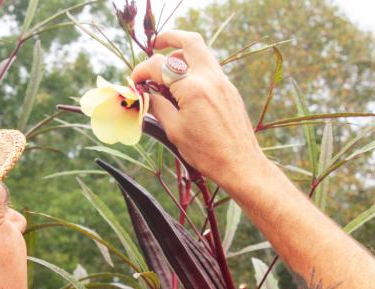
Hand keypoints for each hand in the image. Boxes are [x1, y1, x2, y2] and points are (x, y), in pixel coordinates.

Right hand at [131, 30, 267, 186]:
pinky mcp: (228, 89)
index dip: (142, 71)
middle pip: (189, 41)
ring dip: (181, 54)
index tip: (134, 82)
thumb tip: (145, 94)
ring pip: (201, 53)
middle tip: (154, 45)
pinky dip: (192, 69)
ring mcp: (223, 82)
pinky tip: (181, 87)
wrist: (239, 163)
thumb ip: (157, 106)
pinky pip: (209, 68)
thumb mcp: (173, 130)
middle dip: (169, 38)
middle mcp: (210, 78)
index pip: (160, 66)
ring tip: (166, 71)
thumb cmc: (205, 152)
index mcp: (193, 88)